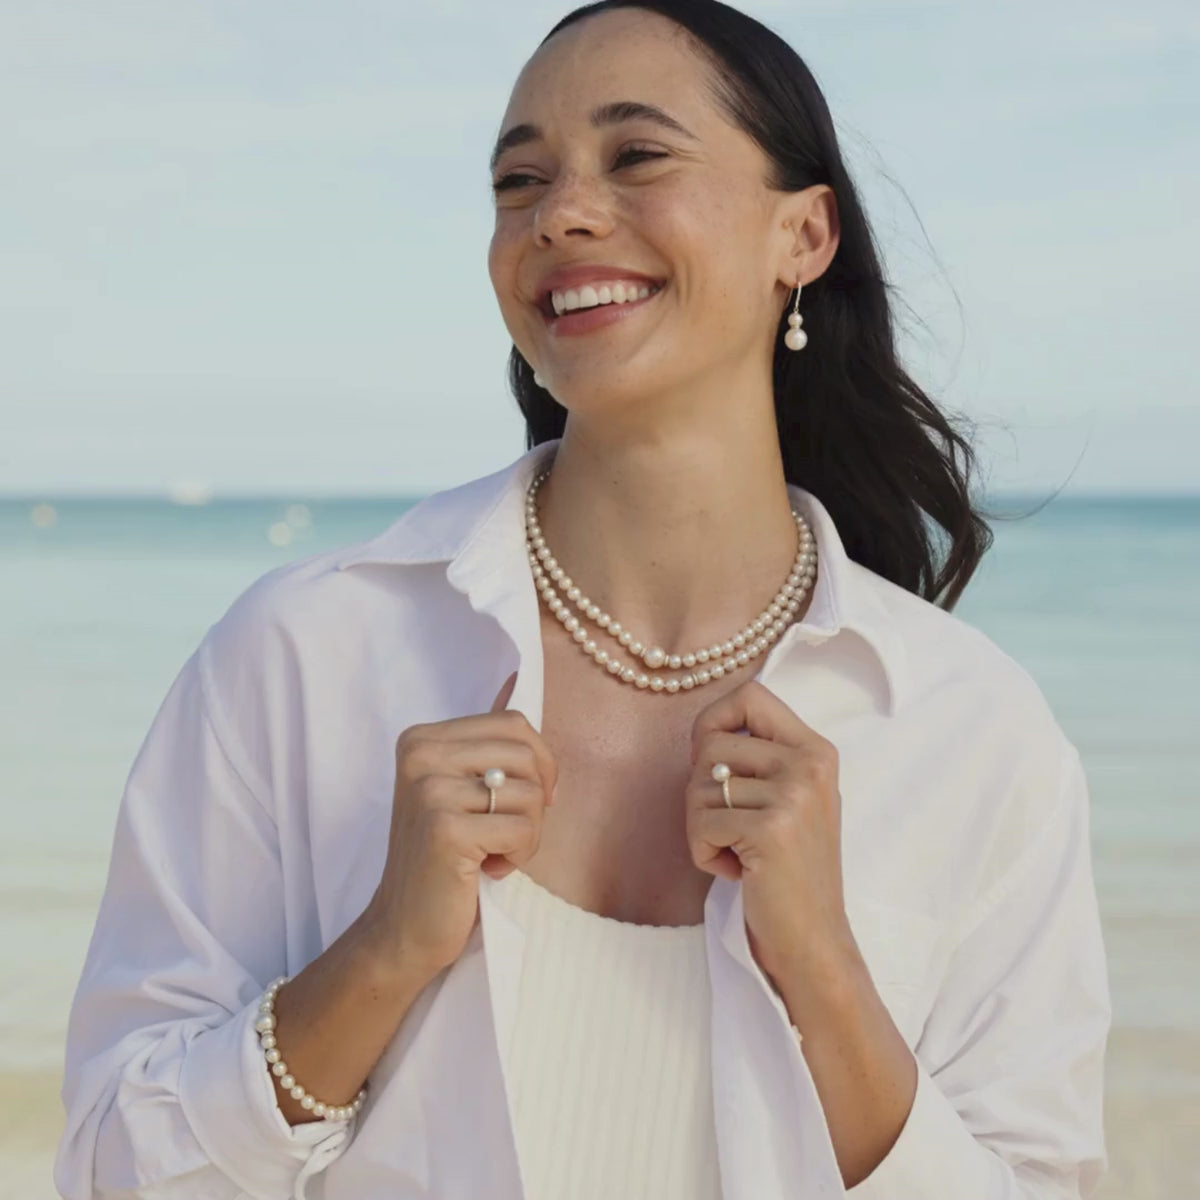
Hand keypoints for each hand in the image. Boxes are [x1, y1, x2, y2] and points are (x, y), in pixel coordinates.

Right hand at [361, 672, 557, 980]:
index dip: (538, 764)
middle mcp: (420, 754)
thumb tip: (516, 678)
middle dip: (536, 801)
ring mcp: (429, 790)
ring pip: (530, 794)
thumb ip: (487, 743)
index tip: (523, 802)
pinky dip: (520, 856)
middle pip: (527, 754)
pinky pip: (523, 830)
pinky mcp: (444, 828)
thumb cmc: (444, 860)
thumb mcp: (461, 790)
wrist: (403, 929)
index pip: (514, 723)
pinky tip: (487, 870)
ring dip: (527, 834)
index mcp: (422, 738)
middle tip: (506, 834)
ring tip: (492, 853)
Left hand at [686, 679, 857, 988]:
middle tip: (728, 829)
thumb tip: (704, 730)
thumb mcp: (790, 800)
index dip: (713, 719)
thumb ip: (761, 759)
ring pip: (699, 786)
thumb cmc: (788, 872)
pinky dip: (704, 854)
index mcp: (816, 749)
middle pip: (711, 744)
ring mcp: (794, 794)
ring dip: (701, 828)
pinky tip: (738, 872)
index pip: (750, 694)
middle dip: (700, 792)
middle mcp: (810, 763)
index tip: (709, 760)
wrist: (815, 940)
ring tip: (738, 854)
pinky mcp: (771, 829)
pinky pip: (701, 824)